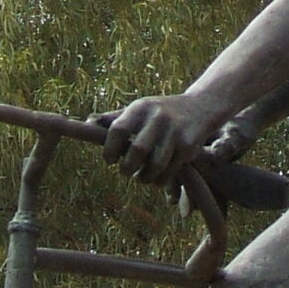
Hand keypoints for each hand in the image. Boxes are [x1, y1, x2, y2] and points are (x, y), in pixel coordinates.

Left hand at [100, 91, 228, 186]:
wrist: (200, 107)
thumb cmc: (160, 112)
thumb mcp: (139, 109)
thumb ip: (114, 118)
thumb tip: (88, 123)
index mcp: (140, 108)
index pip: (118, 129)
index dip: (109, 148)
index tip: (109, 160)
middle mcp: (158, 117)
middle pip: (138, 149)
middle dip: (128, 167)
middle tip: (125, 172)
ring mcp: (175, 131)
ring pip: (155, 164)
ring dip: (145, 177)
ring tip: (141, 177)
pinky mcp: (189, 145)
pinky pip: (170, 171)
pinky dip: (160, 180)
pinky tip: (156, 178)